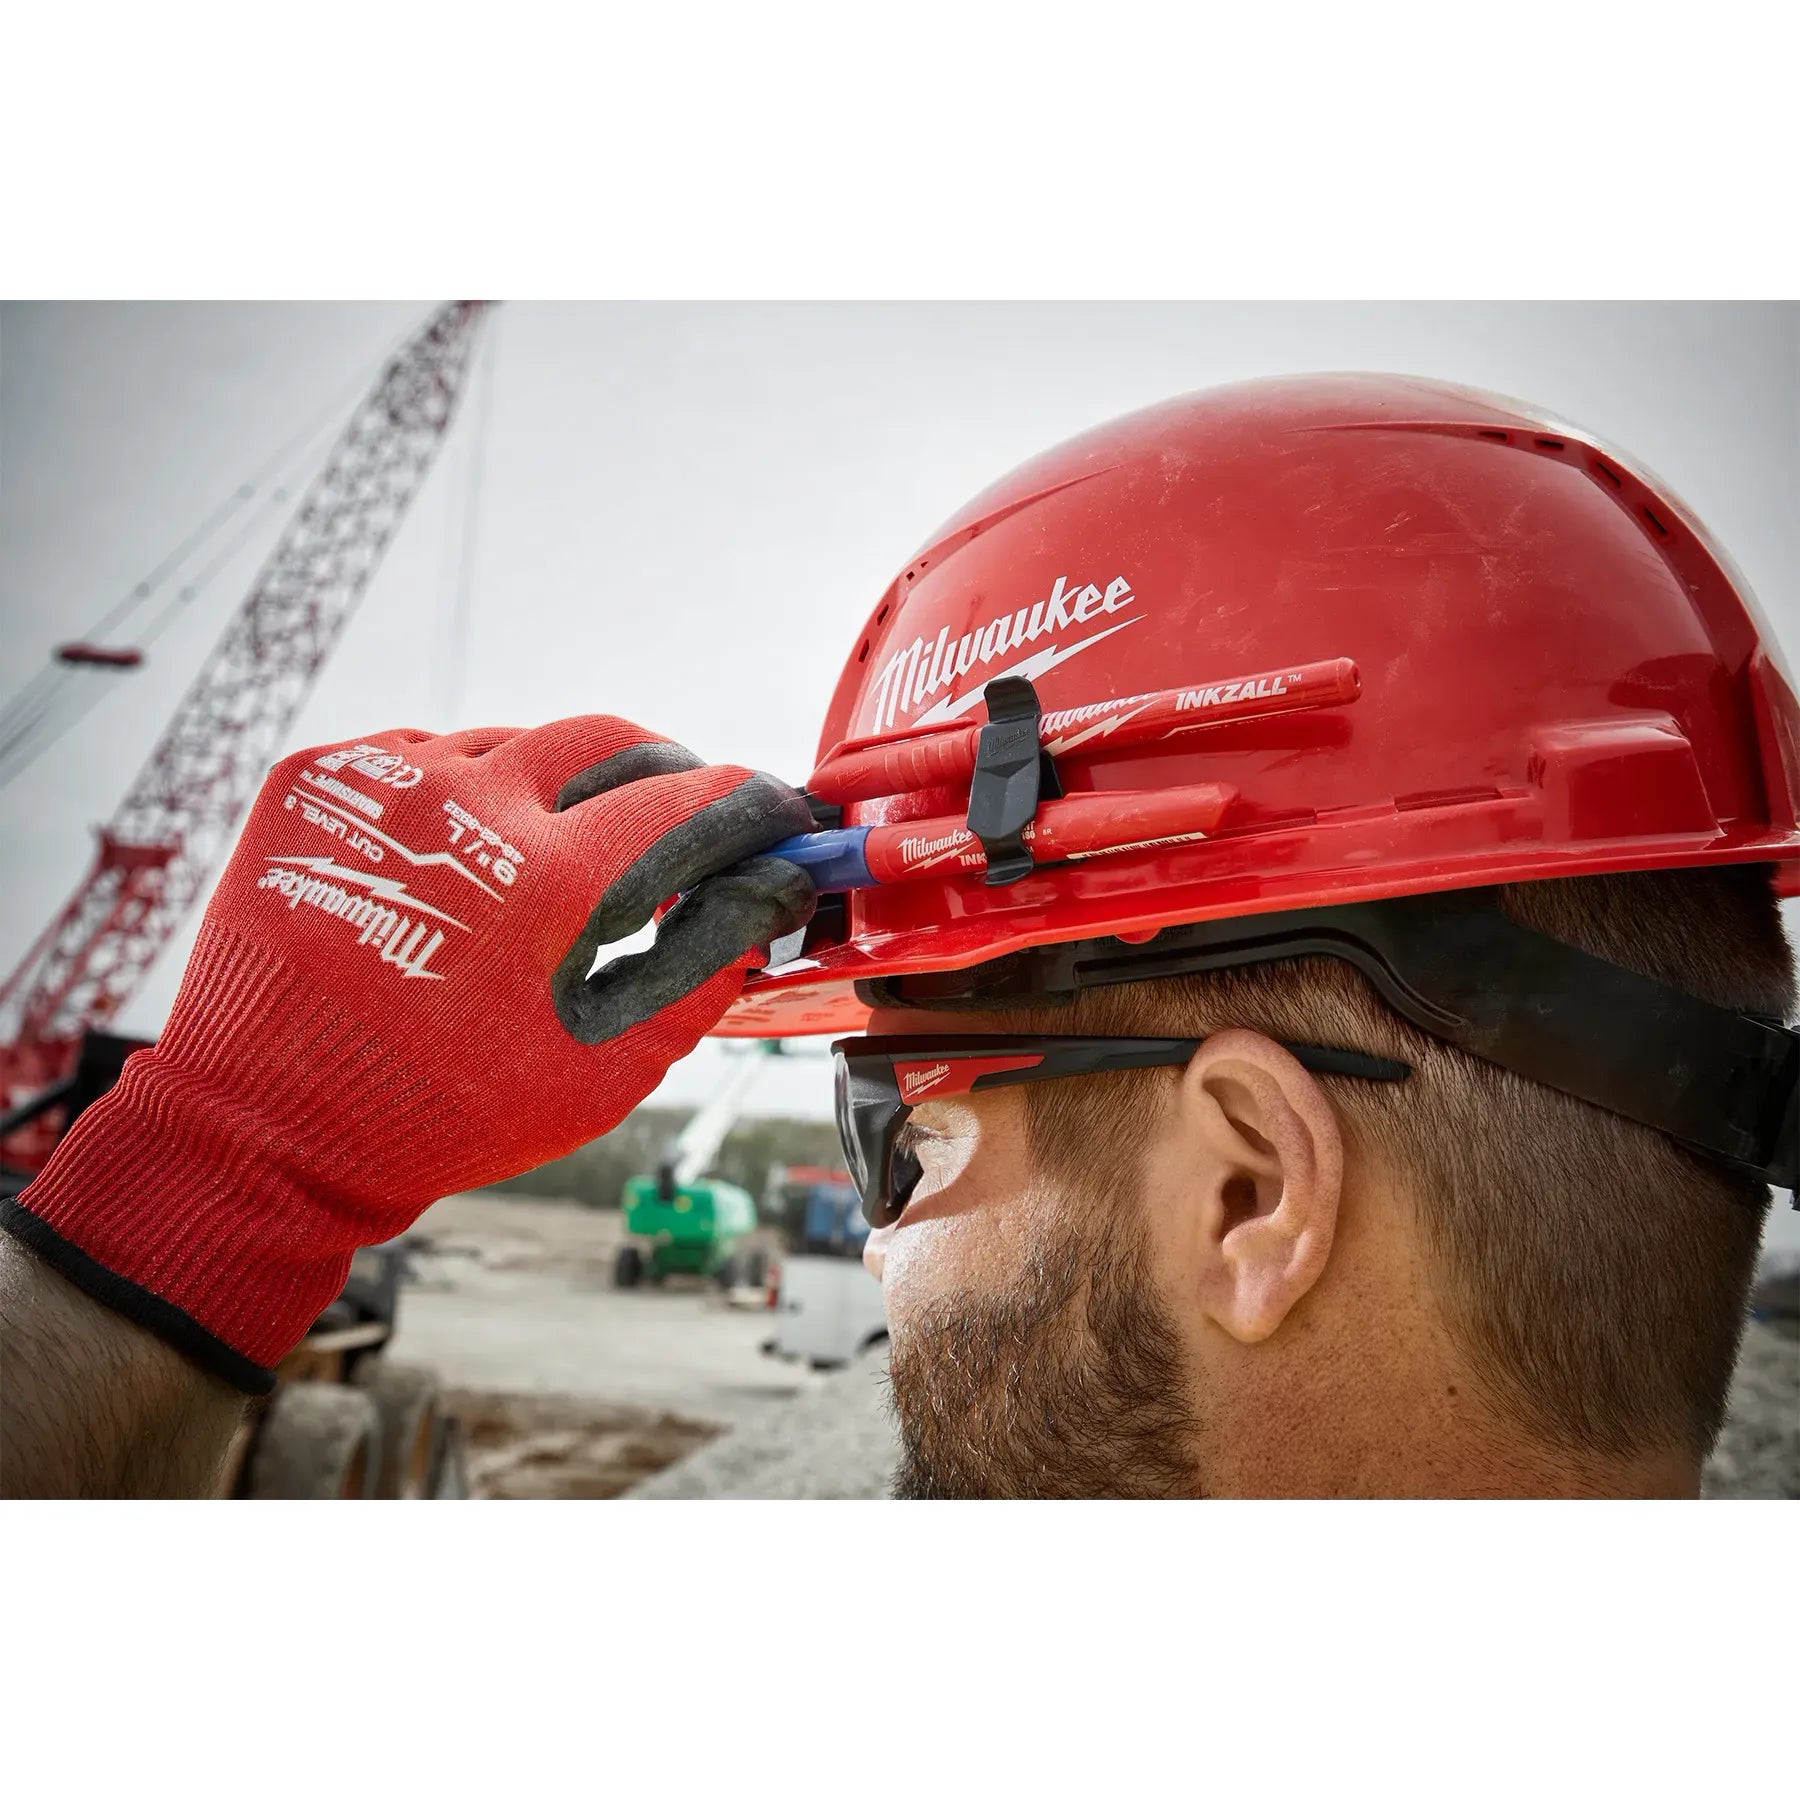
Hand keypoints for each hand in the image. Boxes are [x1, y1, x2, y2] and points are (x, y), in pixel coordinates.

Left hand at [0, 717, 814, 1388]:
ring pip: (518, 743)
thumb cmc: (448, 1114)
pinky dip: (470, 795)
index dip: (751, 806)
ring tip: (562, 862)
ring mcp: (382, 783)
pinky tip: (470, 862)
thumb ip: (703, 972)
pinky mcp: (319, 782)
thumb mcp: (604, 1069)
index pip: (689, 800)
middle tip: (684, 827)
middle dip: (668, 777)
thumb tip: (767, 897)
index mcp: (544, 882)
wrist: (268, 1130)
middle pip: (612, 741)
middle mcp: (463, 806)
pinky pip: (429, 755)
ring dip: (563, 790)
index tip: (779, 817)